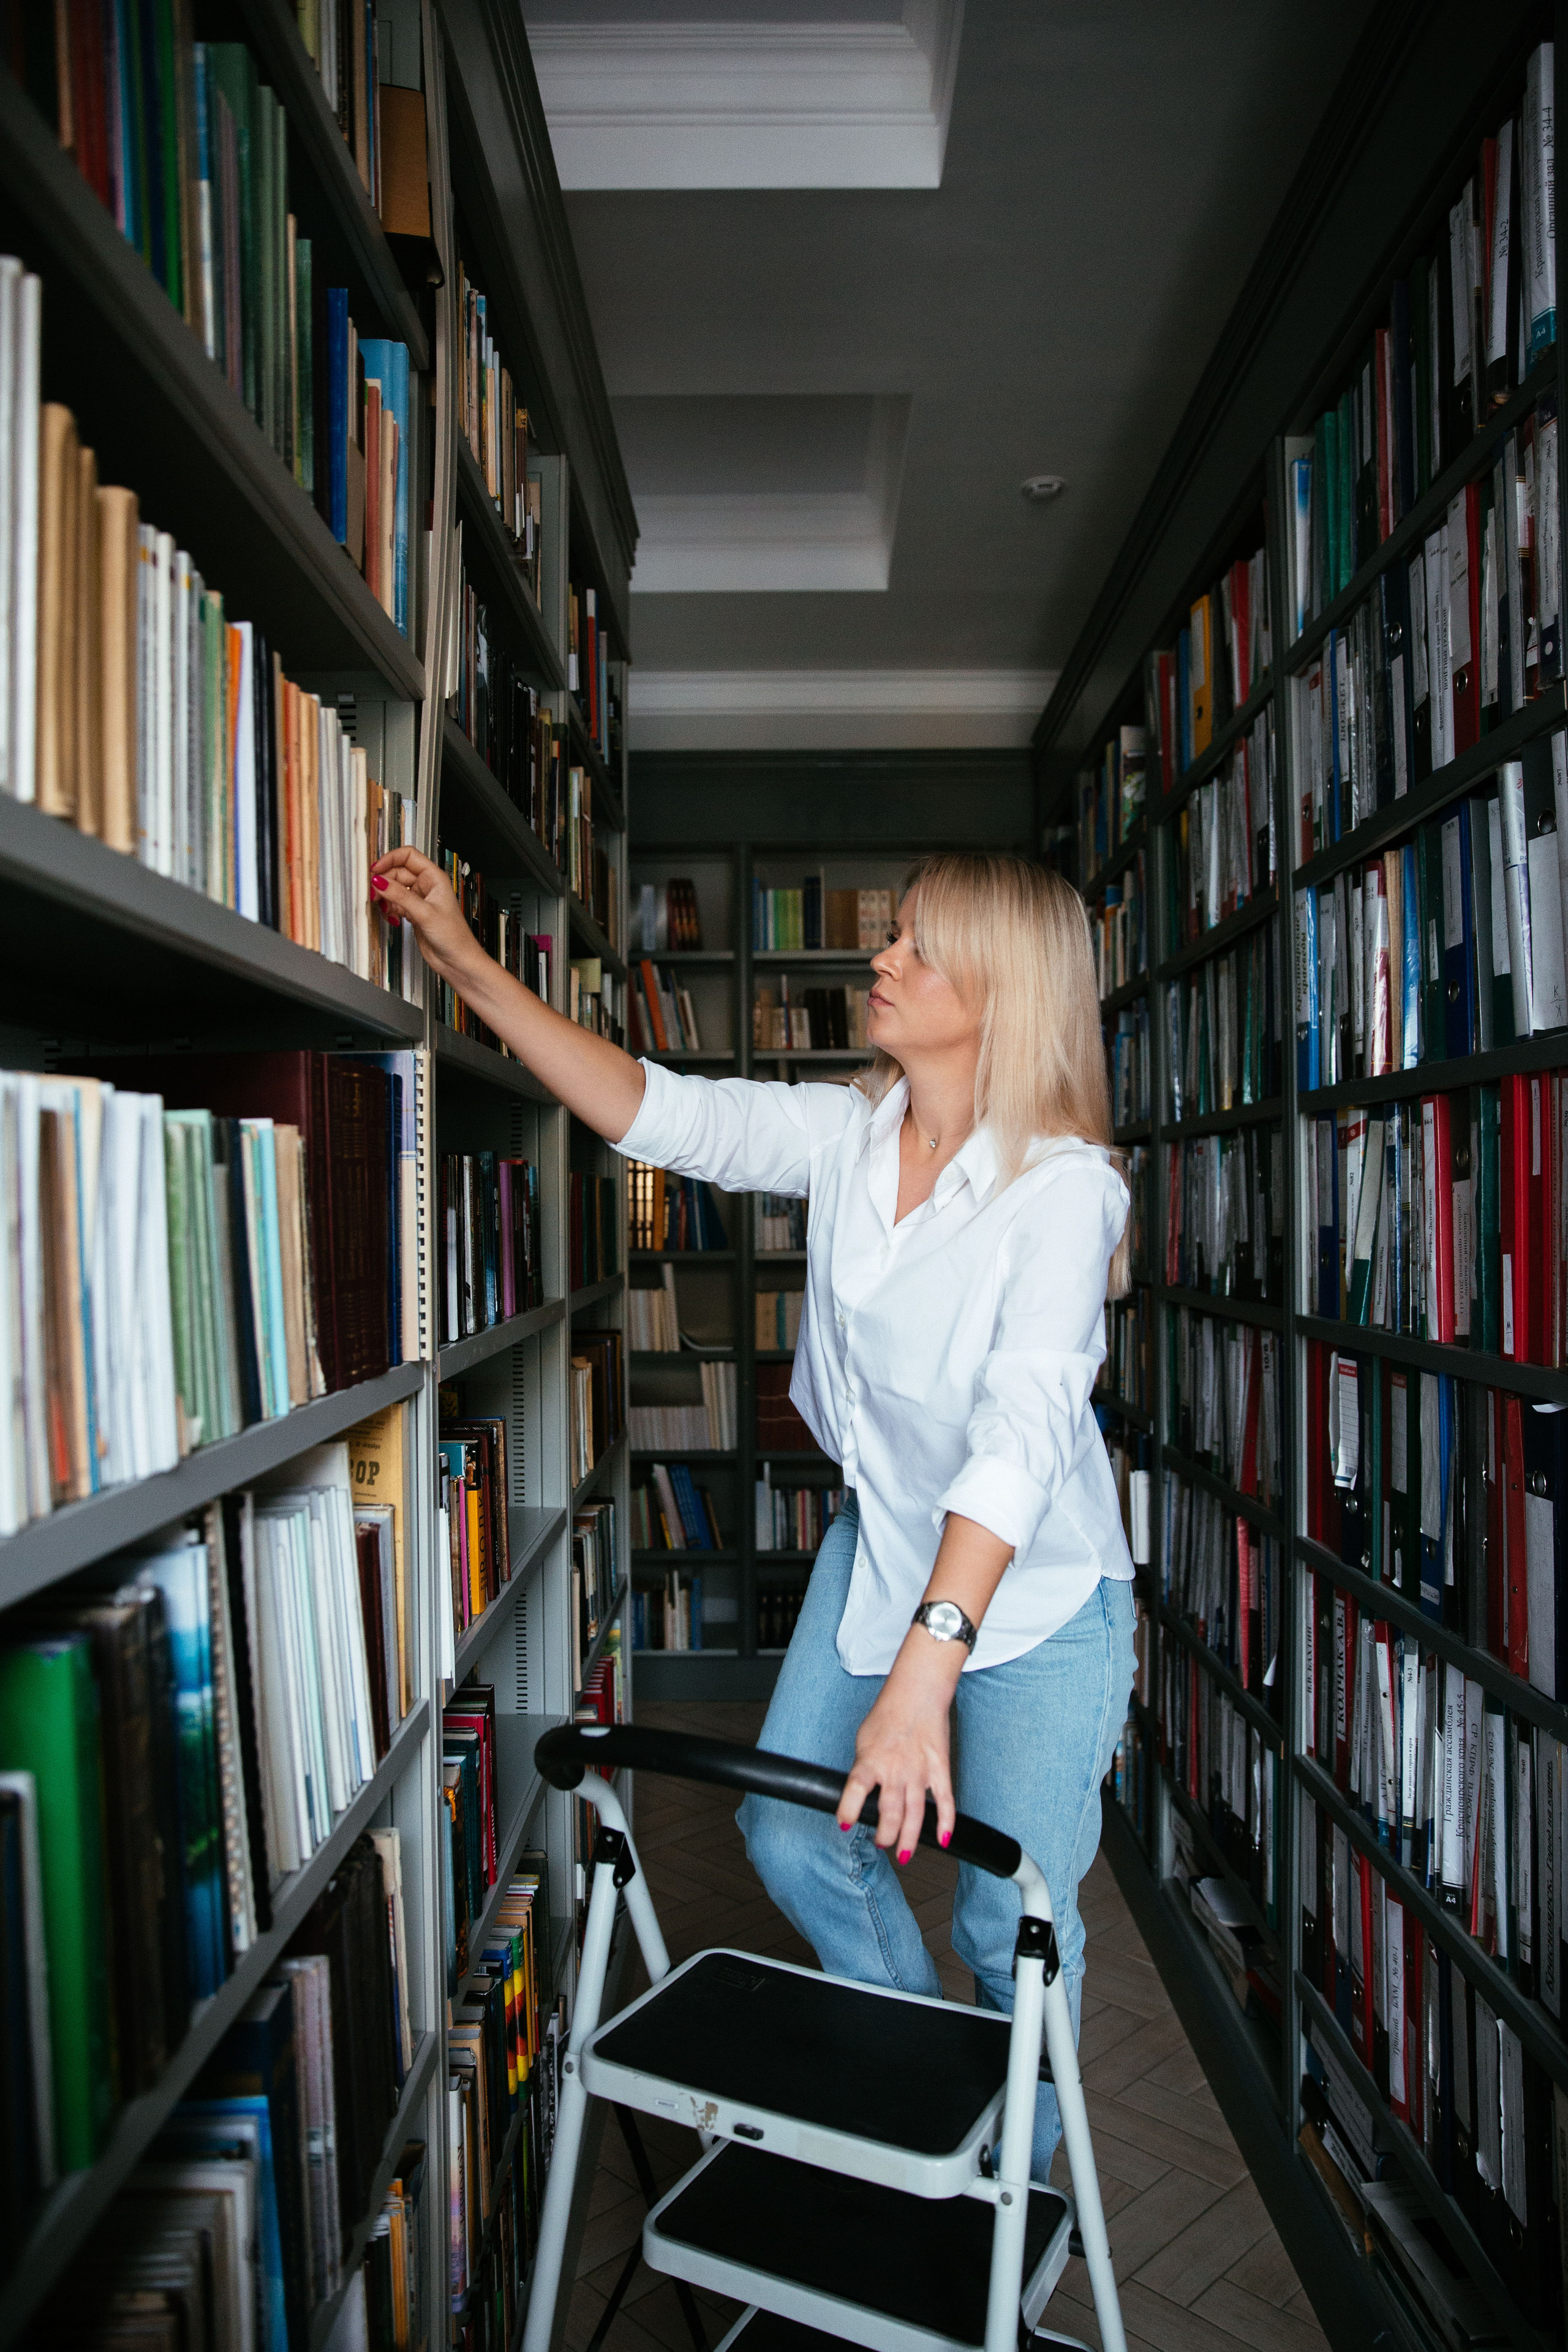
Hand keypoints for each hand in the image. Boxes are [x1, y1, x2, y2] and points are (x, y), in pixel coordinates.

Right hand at [371, 846, 484, 989]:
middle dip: (384, 881)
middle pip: (397, 872)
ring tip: (382, 906)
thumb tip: (380, 881)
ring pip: (394, 888)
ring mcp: (419, 899)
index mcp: (434, 877)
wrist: (456, 960)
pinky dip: (389, 908)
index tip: (376, 870)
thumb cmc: (453, 936)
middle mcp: (426, 885)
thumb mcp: (424, 912)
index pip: (408, 856)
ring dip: (385, 896)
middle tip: (374, 893)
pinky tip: (391, 917)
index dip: (390, 859)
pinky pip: (395, 903)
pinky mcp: (413, 913)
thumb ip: (400, 895)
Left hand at [835, 1634, 959, 1860]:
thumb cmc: (887, 1714)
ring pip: (915, 1815)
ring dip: (909, 1838)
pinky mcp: (940, 1770)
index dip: (848, 1810)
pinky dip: (946, 1823)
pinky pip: (945, 1802)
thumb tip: (861, 1793)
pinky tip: (944, 1840)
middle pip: (889, 1813)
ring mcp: (920, 1772)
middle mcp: (895, 1770)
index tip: (844, 1825)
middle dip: (885, 1835)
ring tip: (902, 1855)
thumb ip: (863, 1768)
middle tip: (882, 1843)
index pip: (855, 1790)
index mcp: (871, 1760)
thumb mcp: (863, 1740)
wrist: (917, 1693)